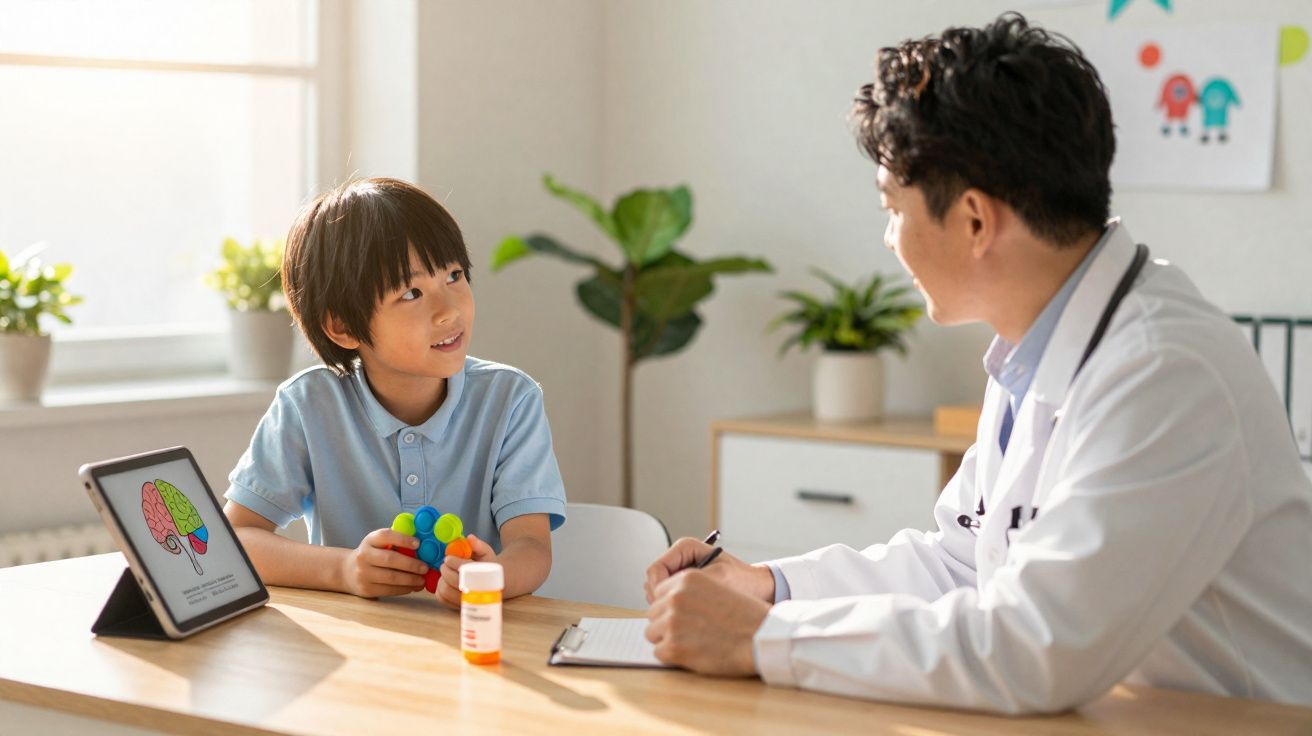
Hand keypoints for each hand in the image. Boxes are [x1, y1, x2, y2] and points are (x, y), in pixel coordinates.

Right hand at [339, 528, 428, 597]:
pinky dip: (404, 589)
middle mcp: (364, 556)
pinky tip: (413, 586)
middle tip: (425, 567)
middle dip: (411, 564)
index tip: (418, 543)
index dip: (403, 539)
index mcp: (370, 540)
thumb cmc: (373, 554)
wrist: (348, 571)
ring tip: (422, 579)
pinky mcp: (366, 589)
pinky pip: (389, 590)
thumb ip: (397, 541)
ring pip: (391, 578)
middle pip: (390, 559)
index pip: (386, 536)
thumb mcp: (379, 543)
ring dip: (410, 579)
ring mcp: (363, 574)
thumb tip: (425, 542)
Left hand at [435, 534, 496, 609]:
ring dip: (442, 579)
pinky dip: (439, 589)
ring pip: (446, 591)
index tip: (448, 558)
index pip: (466, 570)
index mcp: (484, 575)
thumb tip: (470, 538)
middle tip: (445, 563)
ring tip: (446, 572)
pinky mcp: (457, 606)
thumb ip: (478, 545)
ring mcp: (466, 601)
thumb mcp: (487, 553)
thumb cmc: (487, 566)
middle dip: (446, 570)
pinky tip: (445, 581)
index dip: (454, 562)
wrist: (493, 584)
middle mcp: (476, 591)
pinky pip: (442, 598)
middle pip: (454, 581)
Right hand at [644, 537, 774, 604]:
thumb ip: (691, 581)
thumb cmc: (742, 580)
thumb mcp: (717, 578)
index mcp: (684, 548)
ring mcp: (679, 572)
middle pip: (653, 581)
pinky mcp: (682, 585)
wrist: (756, 588)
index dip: (658, 589)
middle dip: (662, 598)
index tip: (669, 604)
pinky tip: (692, 612)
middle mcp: (679, 558)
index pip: (655, 569)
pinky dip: (675, 607)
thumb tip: (665, 591)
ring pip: (657, 591)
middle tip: (682, 611)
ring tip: (691, 611)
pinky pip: (667, 599)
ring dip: (668, 604)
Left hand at [645, 569, 770, 675]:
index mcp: (687, 579)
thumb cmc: (746, 615)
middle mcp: (675, 597)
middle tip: (688, 632)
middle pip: (654, 613)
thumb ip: (690, 592)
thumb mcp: (717, 587)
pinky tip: (692, 653)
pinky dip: (672, 656)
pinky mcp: (673, 646)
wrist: (761, 637)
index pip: (659, 592)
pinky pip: (659, 652)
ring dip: (668, 639)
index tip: (679, 615)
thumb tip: (666, 605)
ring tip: (691, 643)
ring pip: (652, 633)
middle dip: (667, 623)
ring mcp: (672, 622)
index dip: (669, 606)